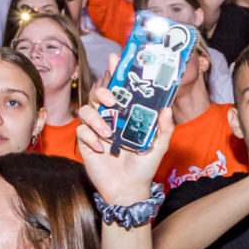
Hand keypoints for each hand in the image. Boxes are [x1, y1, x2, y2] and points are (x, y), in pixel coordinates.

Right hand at [76, 57, 177, 201]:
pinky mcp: (85, 142)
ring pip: (85, 110)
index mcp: (126, 114)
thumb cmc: (144, 167)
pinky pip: (81, 131)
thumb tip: (168, 109)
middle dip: (101, 91)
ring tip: (109, 133)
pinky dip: (90, 137)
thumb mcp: (159, 147)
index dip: (115, 72)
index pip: (118, 88)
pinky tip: (102, 148)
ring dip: (95, 118)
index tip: (115, 59)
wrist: (128, 189)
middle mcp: (109, 117)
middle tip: (111, 100)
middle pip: (97, 93)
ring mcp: (96, 129)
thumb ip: (164, 129)